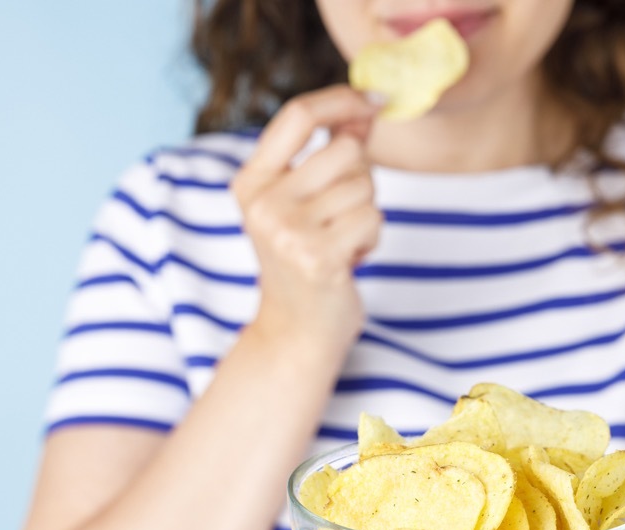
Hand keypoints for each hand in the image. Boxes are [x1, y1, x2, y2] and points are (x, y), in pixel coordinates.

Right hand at [231, 85, 381, 350]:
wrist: (296, 333)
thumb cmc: (306, 262)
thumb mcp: (302, 202)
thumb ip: (328, 153)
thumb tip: (365, 106)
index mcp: (251, 183)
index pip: (297, 116)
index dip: (341, 100)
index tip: (373, 101)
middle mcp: (262, 204)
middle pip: (345, 150)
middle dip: (361, 179)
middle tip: (341, 216)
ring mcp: (287, 231)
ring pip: (364, 187)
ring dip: (365, 214)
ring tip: (340, 243)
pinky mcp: (318, 257)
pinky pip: (372, 218)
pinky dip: (371, 239)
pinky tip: (347, 261)